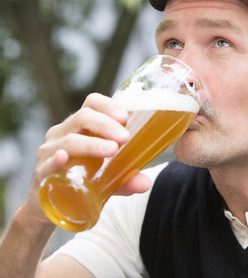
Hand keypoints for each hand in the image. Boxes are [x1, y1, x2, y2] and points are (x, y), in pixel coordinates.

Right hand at [24, 93, 150, 225]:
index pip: (92, 104)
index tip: (125, 117)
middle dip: (105, 125)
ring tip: (111, 150)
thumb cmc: (82, 179)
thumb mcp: (109, 178)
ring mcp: (50, 152)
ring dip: (91, 144)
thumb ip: (126, 178)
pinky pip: (48, 164)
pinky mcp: (41, 173)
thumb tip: (145, 183)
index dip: (108, 105)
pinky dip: (56, 160)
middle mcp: (63, 133)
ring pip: (69, 140)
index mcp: (81, 127)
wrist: (53, 205)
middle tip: (124, 138)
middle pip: (83, 118)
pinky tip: (64, 158)